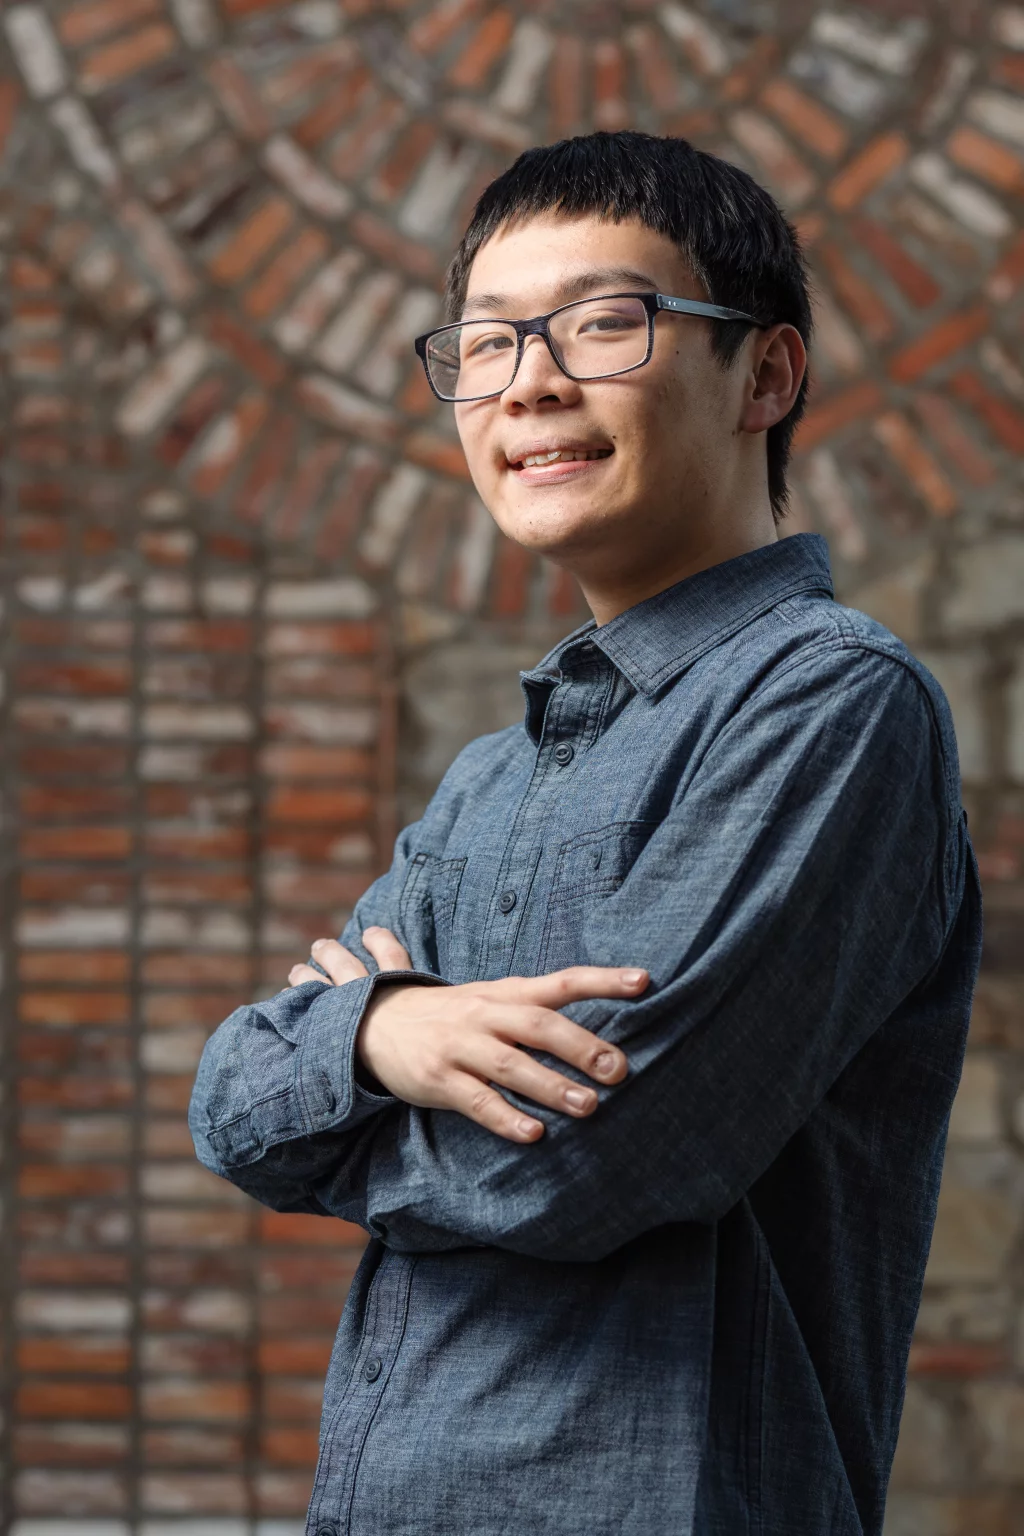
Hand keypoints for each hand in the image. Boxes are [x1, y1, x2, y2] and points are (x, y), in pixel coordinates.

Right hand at [287, 928, 647, 1143]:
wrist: (372, 1022)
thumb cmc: (450, 1014)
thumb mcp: (491, 997)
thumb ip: (540, 1001)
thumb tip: (597, 1000)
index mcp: (504, 992)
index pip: (561, 982)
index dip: (602, 980)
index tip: (644, 981)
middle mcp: (485, 1014)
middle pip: (539, 1025)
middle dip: (582, 1046)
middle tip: (620, 1069)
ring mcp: (460, 1047)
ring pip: (511, 1065)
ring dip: (551, 1086)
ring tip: (590, 1107)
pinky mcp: (437, 1080)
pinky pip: (476, 1101)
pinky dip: (505, 1117)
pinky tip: (534, 1134)